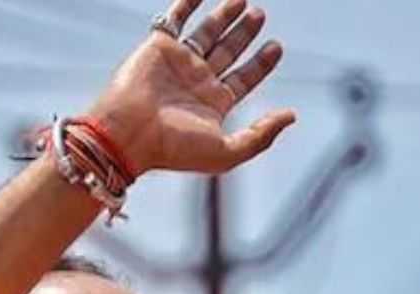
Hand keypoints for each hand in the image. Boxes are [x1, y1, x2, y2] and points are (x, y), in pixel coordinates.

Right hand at [88, 0, 295, 175]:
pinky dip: (187, 4)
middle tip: (259, 15)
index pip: (243, 79)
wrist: (128, 134)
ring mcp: (178, 63)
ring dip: (224, 16)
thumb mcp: (228, 152)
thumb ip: (262, 134)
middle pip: (227, 51)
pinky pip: (175, 19)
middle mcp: (197, 82)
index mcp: (213, 106)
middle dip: (244, 33)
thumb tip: (291, 115)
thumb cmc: (175, 149)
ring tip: (243, 0)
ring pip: (206, 33)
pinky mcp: (158, 47)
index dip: (261, 63)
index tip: (277, 46)